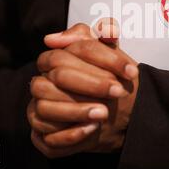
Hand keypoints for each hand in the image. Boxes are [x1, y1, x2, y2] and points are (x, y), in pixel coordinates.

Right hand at [28, 21, 138, 157]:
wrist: (117, 113)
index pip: (71, 52)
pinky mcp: (42, 137)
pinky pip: (47, 139)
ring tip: (104, 113)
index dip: (103, 59)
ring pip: (45, 108)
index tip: (130, 70)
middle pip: (59, 77)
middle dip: (92, 84)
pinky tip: (92, 129)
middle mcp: (40, 84)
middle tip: (119, 91)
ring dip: (78, 110)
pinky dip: (70, 135)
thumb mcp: (112, 54)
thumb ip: (103, 34)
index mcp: (53, 60)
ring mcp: (38, 111)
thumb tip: (87, 30)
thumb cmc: (111, 79)